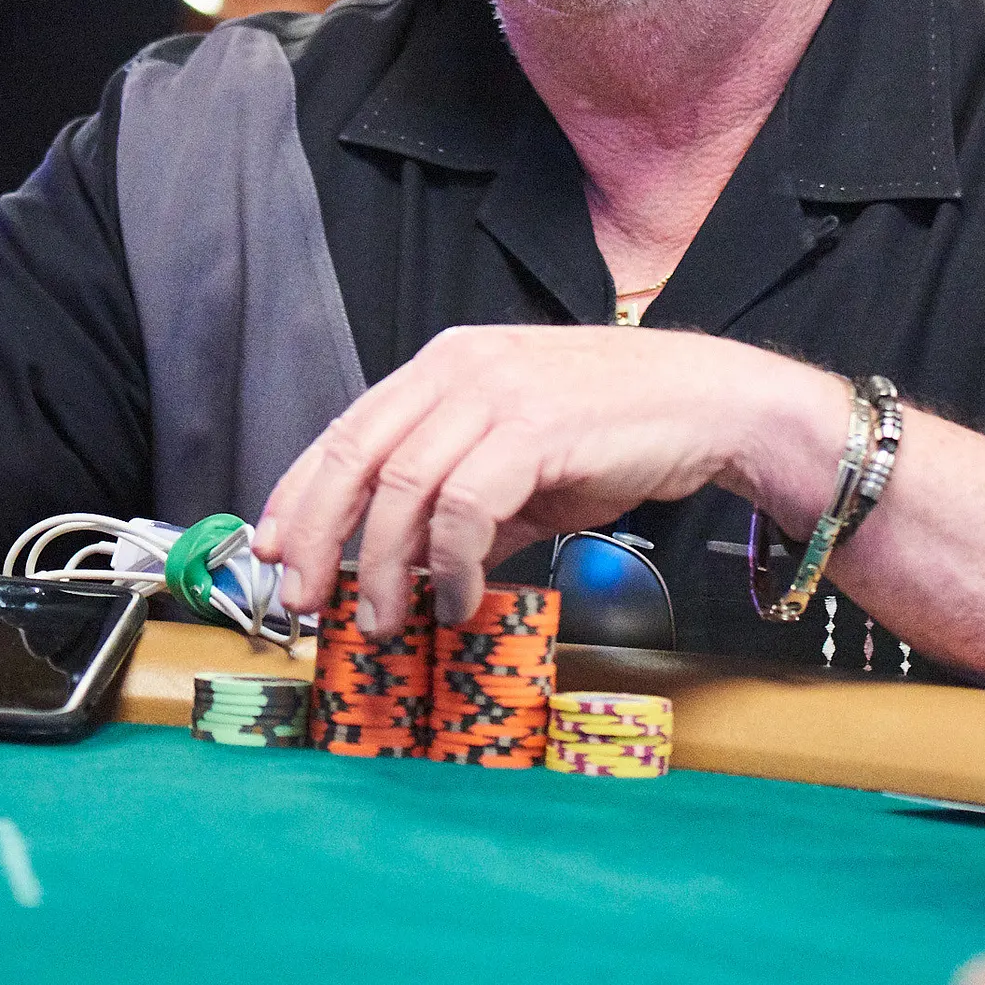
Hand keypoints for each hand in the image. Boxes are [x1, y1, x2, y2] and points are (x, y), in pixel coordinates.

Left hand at [256, 323, 807, 634]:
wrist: (711, 404)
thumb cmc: (617, 432)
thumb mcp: (520, 466)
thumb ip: (460, 507)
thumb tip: (408, 573)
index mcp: (444, 366)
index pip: (345, 431)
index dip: (298, 495)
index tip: (273, 553)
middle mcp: (458, 368)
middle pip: (355, 458)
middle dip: (317, 536)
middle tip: (304, 600)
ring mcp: (496, 393)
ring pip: (402, 488)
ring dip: (385, 566)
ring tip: (387, 618)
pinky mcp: (535, 429)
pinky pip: (466, 509)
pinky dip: (453, 566)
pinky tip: (462, 602)